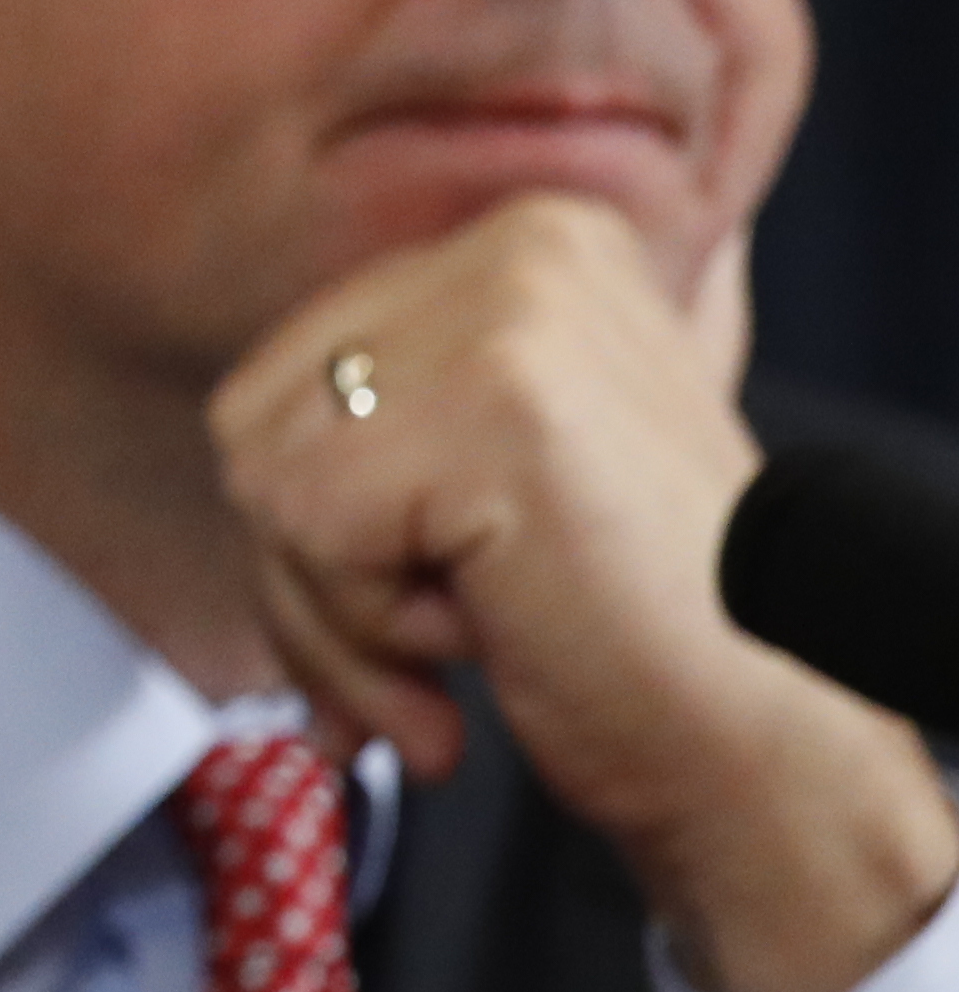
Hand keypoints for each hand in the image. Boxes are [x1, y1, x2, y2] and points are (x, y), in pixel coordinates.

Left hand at [213, 192, 952, 991]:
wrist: (773, 746)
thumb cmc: (626, 634)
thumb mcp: (489, 469)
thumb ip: (379, 415)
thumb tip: (219, 435)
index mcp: (527, 245)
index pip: (289, 373)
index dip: (317, 522)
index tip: (412, 601)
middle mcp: (523, 246)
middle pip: (253, 418)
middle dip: (311, 574)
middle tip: (436, 651)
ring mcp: (512, 313)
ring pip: (262, 478)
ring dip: (343, 616)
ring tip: (481, 636)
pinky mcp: (497, 402)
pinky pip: (304, 527)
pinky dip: (369, 626)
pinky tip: (495, 634)